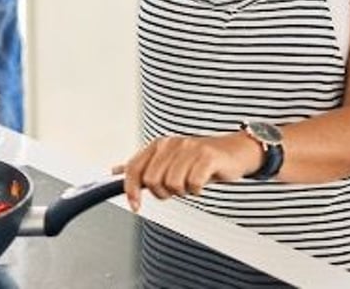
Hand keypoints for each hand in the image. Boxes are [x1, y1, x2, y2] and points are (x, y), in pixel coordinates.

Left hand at [114, 132, 258, 211]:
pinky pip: (193, 184)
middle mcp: (172, 144)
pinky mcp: (206, 156)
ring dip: (183, 191)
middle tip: (177, 188)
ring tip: (191, 182)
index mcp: (159, 145)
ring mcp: (189, 148)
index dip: (131, 190)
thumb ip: (143, 166)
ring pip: (172, 185)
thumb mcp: (169, 160)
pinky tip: (203, 182)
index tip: (135, 206)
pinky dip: (198, 189)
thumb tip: (115, 171)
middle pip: (153, 181)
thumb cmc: (200, 159)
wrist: (234, 151)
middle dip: (164, 192)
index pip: (134, 168)